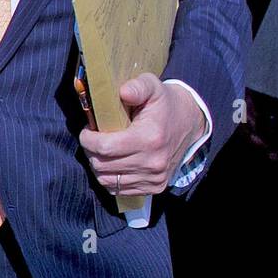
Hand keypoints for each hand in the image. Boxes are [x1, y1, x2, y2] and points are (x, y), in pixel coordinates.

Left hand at [79, 73, 206, 196]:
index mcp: (149, 138)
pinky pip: (119, 190)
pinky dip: (109, 178)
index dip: (87, 139)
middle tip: (92, 139)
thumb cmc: (164, 103)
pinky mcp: (155, 187)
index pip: (105, 147)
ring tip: (101, 150)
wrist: (190, 124)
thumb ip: (137, 87)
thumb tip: (124, 92)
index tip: (87, 130)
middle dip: (89, 151)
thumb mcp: (152, 87)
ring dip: (97, 165)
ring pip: (107, 180)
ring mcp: (154, 178)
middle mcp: (153, 163)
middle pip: (102, 165)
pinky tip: (112, 163)